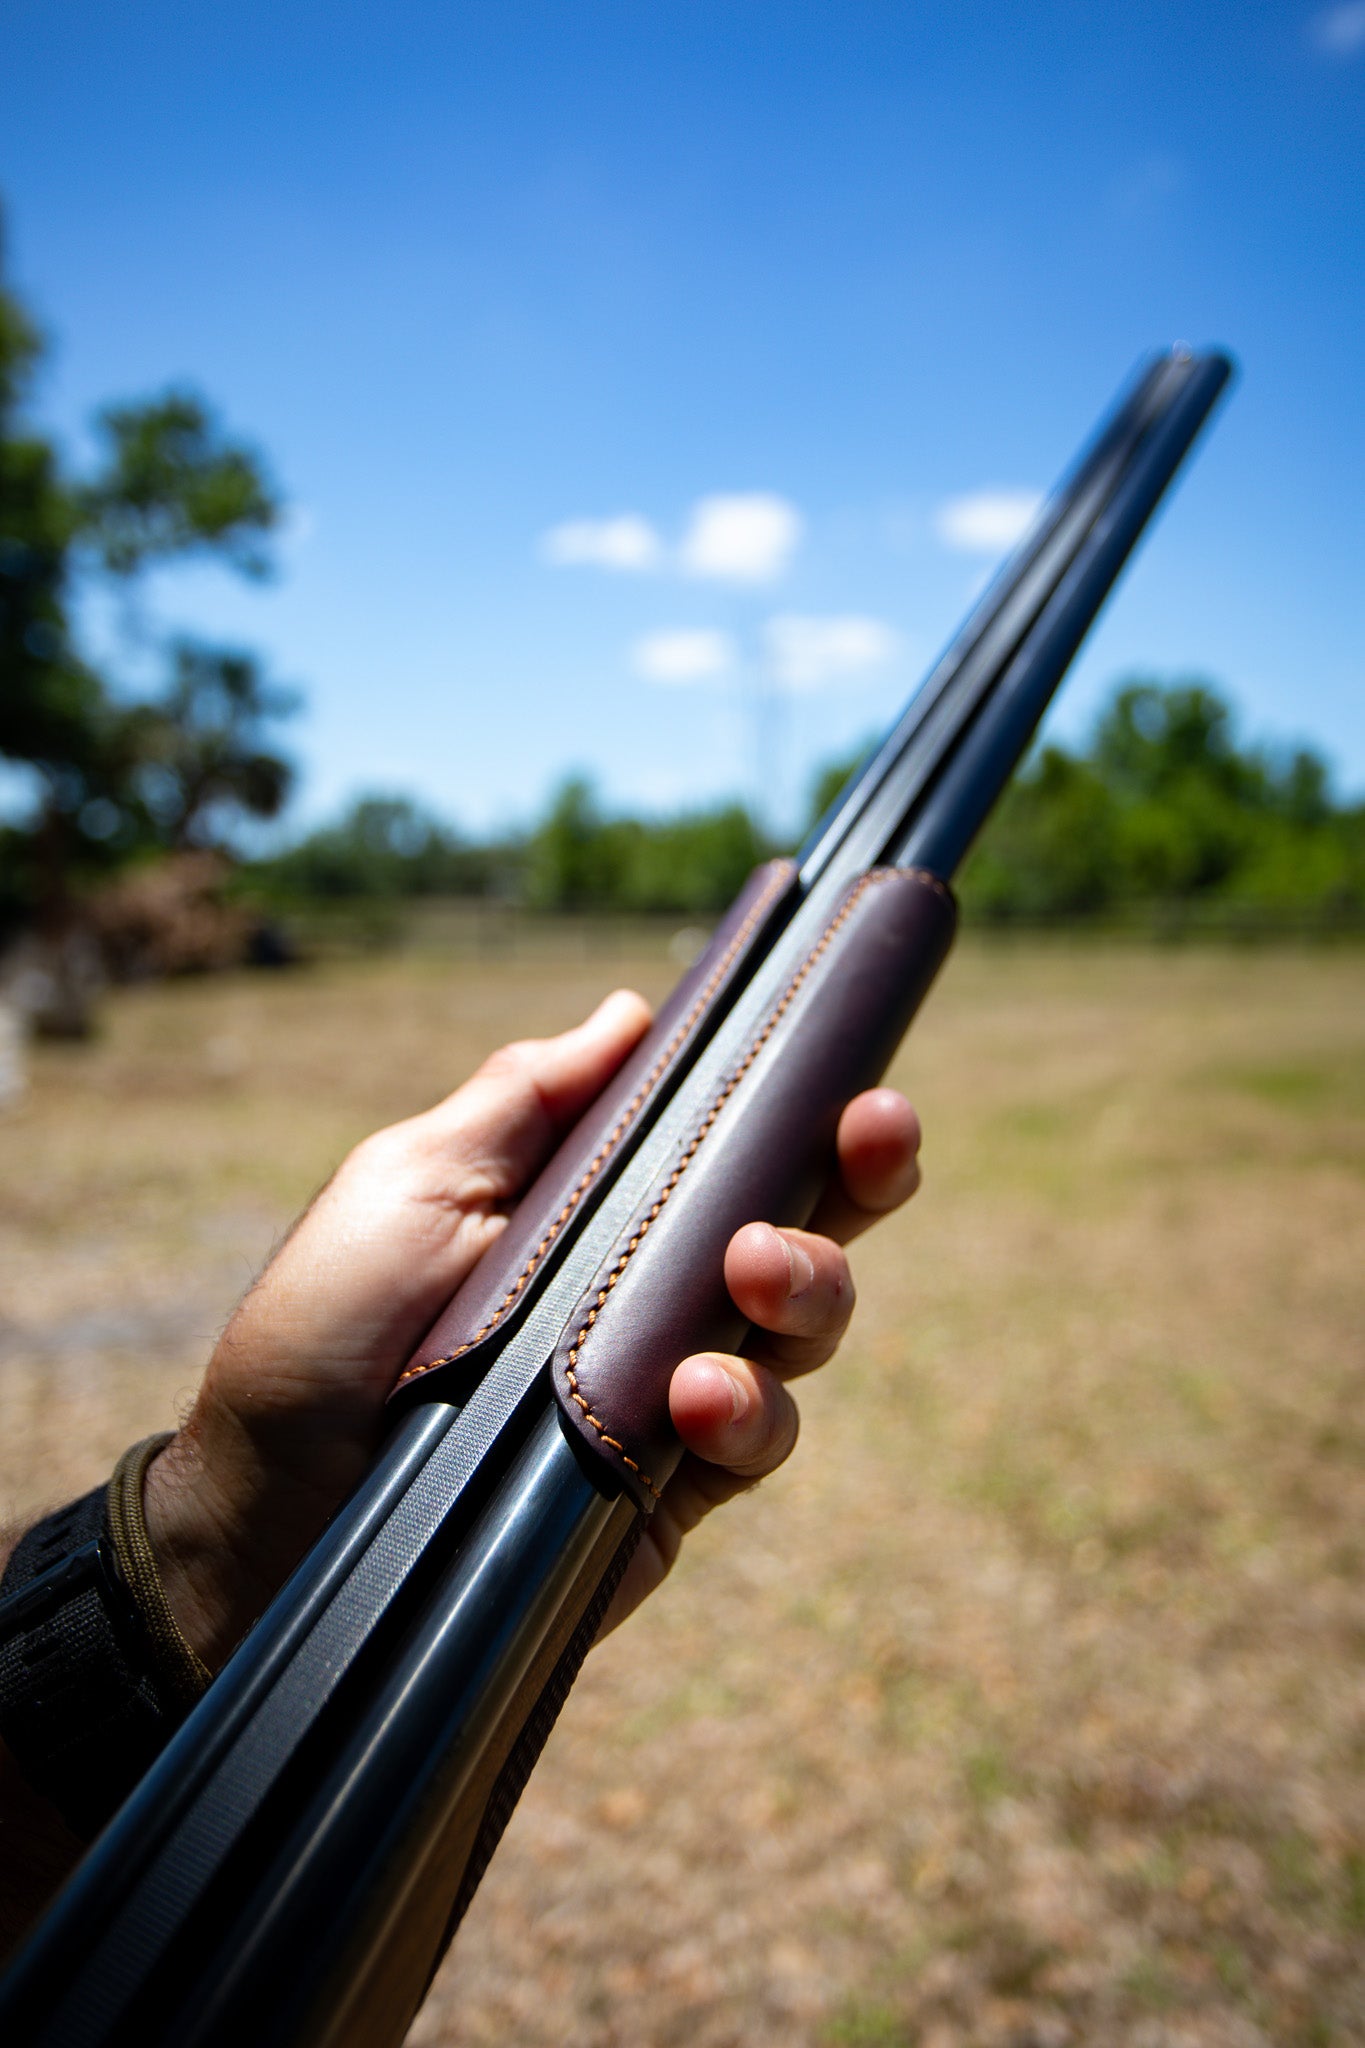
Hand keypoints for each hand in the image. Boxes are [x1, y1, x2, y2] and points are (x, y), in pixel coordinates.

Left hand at [144, 991, 922, 1668]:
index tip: (862, 1077)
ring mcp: (671, 1393)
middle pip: (809, 1228)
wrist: (272, 1505)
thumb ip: (524, 1102)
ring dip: (809, 1288)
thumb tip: (632, 1010)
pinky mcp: (668, 1492)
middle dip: (860, 1177)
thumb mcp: (411, 1183)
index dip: (818, 1110)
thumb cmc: (326, 1330)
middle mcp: (654, 1292)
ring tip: (753, 1273)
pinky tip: (696, 1396)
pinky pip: (756, 1444)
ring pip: (804, 1335)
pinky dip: (746, 1412)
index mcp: (607, 1206)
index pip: (739, 1147)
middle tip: (866, 1138)